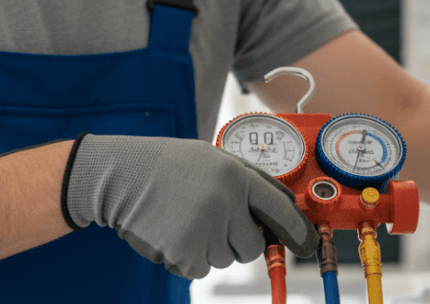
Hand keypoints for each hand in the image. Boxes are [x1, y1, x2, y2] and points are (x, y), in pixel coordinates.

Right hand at [62, 134, 317, 278]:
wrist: (123, 175)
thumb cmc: (172, 167)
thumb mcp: (215, 160)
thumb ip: (247, 184)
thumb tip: (279, 214)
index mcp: (236, 174)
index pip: (279, 208)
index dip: (296, 230)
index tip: (306, 244)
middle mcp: (225, 201)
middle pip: (252, 246)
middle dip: (238, 242)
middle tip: (213, 222)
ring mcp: (205, 228)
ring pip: (224, 259)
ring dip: (208, 248)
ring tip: (185, 219)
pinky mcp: (184, 252)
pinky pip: (199, 269)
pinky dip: (187, 258)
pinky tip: (172, 232)